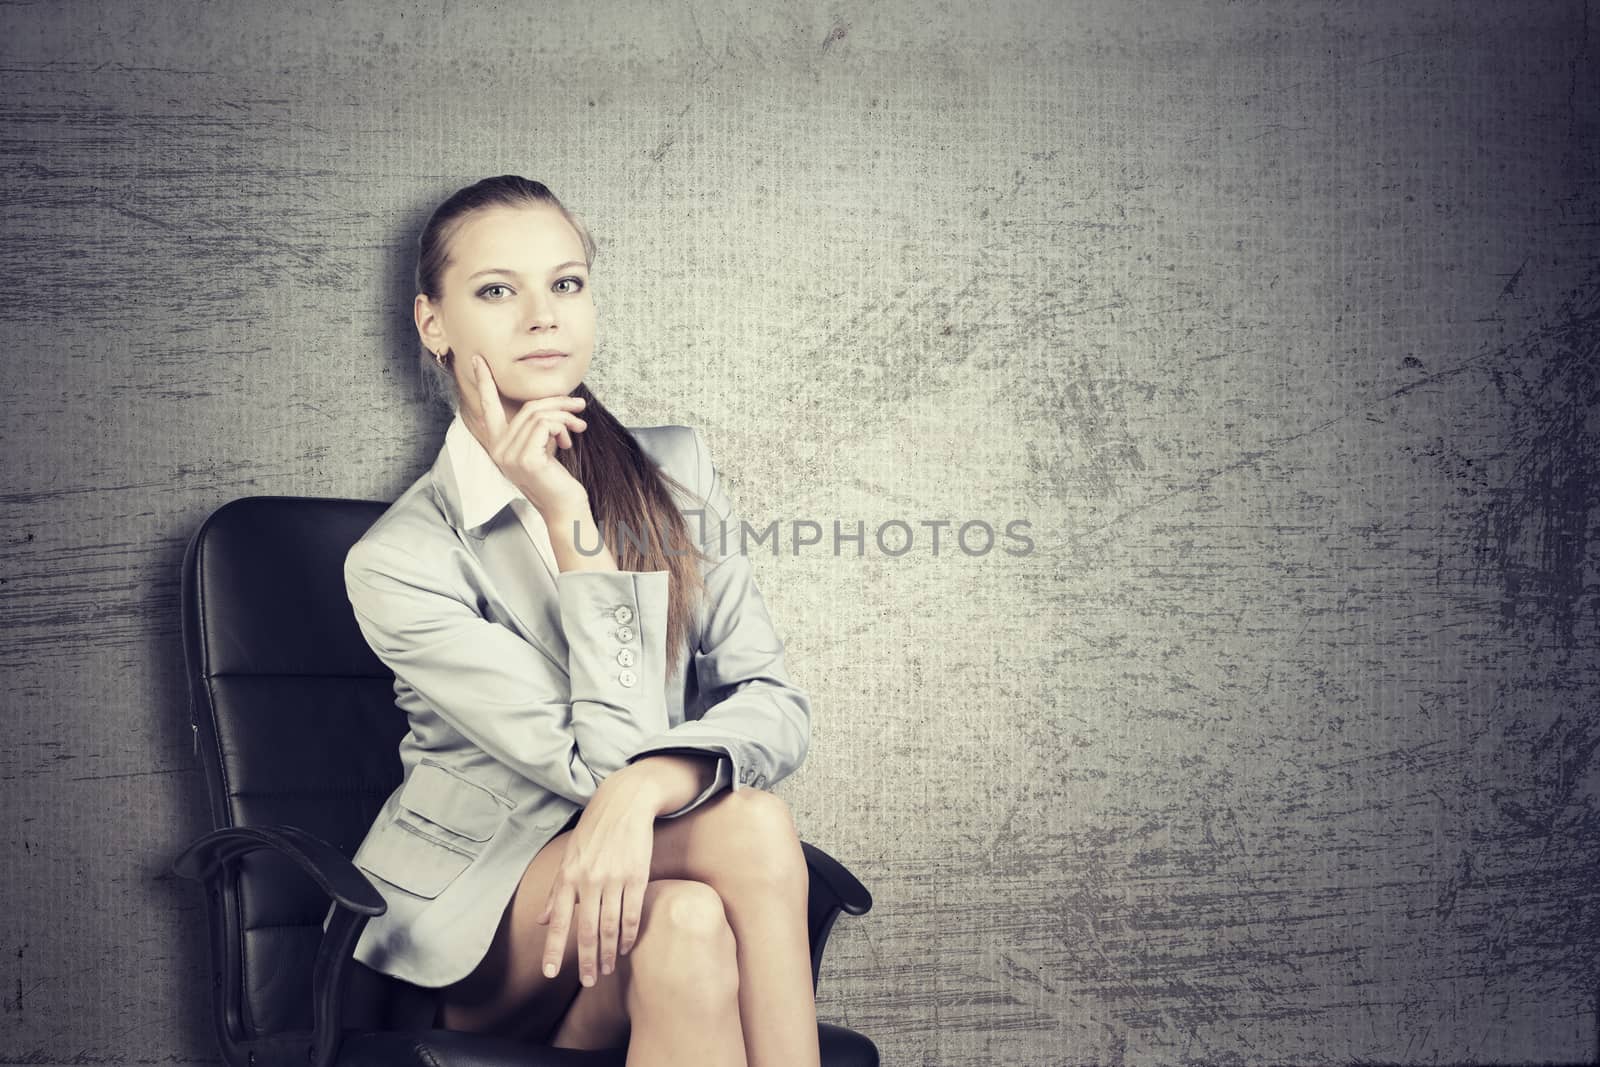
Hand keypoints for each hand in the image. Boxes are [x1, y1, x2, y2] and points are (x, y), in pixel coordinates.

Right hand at [465, 354, 590, 517]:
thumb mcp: (542, 447)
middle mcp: (498, 449)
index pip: (487, 408)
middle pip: (527, 407)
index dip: (484, 383)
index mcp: (498, 444)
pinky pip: (545, 425)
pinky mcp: (526, 459)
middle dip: (558, 402)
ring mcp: (509, 455)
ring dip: (566, 416)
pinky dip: (563, 427)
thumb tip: (552, 406)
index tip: (479, 360)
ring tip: (580, 426)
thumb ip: (536, 428)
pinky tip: (569, 442)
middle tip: (580, 404)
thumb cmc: (555, 477)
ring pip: (539, 414)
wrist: (564, 507)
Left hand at [536, 771, 662, 985]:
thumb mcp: (569, 857)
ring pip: (610, 926)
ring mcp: (614, 879)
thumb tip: (543, 920)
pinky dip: (629, 934)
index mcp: (569, 877)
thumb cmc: (594, 831)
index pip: (559, 921)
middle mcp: (589, 880)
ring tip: (608, 969)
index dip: (554, 949)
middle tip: (589, 981)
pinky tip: (626, 946)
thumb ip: (557, 891)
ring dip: (609, 952)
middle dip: (587, 960)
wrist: (624, 803)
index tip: (549, 973)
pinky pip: (632, 913)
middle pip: (587, 931)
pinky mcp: (636, 876)